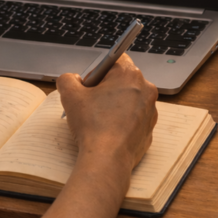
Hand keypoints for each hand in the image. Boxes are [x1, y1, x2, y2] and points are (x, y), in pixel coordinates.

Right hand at [57, 54, 157, 168]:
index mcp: (129, 75)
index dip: (98, 69)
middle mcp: (145, 90)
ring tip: (98, 119)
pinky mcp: (149, 128)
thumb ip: (67, 79)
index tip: (90, 83)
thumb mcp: (70, 95)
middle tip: (90, 102)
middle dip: (105, 88)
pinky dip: (121, 121)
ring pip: (128, 99)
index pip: (115, 58)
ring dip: (114, 104)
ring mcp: (150, 110)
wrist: (107, 159)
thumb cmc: (92, 125)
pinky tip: (107, 130)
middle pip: (122, 80)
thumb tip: (72, 79)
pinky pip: (133, 118)